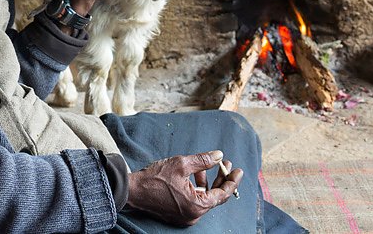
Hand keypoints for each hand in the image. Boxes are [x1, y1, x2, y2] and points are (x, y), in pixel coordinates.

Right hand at [124, 150, 242, 226]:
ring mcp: (185, 216)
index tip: (238, 170)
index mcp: (196, 205)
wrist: (133, 190)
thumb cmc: (155, 178)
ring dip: (208, 182)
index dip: (232, 181)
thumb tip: (219, 156)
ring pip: (204, 198)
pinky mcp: (178, 214)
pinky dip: (198, 188)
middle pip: (214, 197)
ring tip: (210, 165)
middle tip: (226, 164)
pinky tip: (196, 174)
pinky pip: (194, 201)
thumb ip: (203, 160)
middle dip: (221, 179)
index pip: (222, 194)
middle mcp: (193, 215)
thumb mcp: (182, 164)